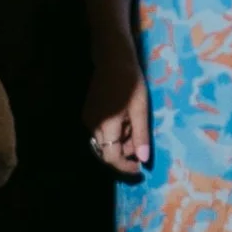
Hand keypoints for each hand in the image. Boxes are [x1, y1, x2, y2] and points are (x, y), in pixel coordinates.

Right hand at [83, 59, 150, 176]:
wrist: (113, 62)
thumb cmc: (131, 84)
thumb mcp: (141, 110)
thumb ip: (141, 136)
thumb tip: (144, 160)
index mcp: (107, 125)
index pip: (111, 157)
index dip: (125, 167)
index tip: (139, 169)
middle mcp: (93, 126)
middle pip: (106, 152)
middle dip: (124, 154)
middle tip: (140, 144)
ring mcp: (88, 120)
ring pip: (103, 143)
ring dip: (119, 144)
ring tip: (133, 128)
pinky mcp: (87, 115)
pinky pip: (100, 133)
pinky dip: (113, 135)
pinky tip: (124, 122)